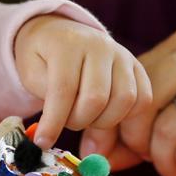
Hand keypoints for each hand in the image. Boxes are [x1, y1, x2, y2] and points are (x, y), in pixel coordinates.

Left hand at [14, 15, 151, 147]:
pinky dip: (126, 115)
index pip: (64, 89)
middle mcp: (100, 45)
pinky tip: (106, 114)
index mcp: (68, 43)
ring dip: (103, 121)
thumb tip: (59, 141)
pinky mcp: (137, 65)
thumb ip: (50, 105)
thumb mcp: (32, 75)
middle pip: (97, 98)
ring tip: (85, 116)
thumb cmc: (42, 58)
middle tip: (66, 121)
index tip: (42, 142)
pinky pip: (142, 98)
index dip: (53, 122)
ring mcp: (122, 54)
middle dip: (78, 121)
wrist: (59, 32)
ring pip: (124, 100)